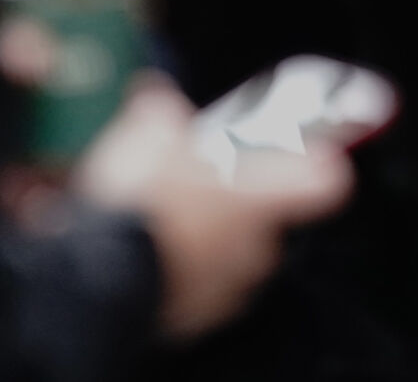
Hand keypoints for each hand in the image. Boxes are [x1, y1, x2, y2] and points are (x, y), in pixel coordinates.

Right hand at [75, 73, 353, 339]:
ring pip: (232, 257)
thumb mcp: (147, 137)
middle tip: (197, 187)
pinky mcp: (195, 320)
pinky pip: (200, 289)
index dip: (319, 167)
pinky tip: (146, 253)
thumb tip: (156, 98)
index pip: (324, 182)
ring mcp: (228, 289)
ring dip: (206, 240)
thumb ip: (162, 115)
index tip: (314, 158)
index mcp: (262, 197)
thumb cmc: (139, 206)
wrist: (94, 281)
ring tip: (164, 221)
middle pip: (267, 220)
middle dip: (235, 204)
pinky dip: (179, 271)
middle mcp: (256, 247)